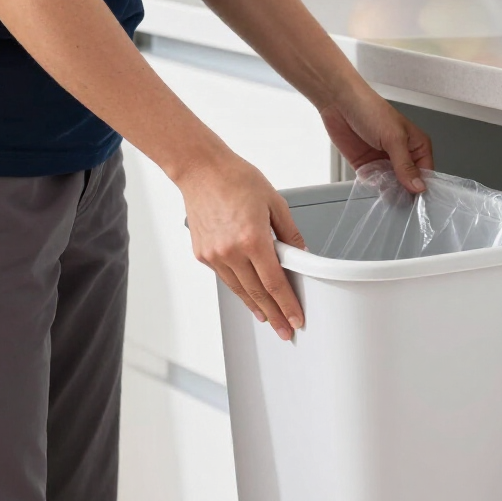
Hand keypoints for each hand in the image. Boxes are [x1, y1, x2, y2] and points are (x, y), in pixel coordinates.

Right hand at [180, 150, 305, 340]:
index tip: (296, 319)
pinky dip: (239, 289)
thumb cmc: (236, 179)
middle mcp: (231, 252)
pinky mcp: (202, 254)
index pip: (275, 283)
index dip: (287, 305)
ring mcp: (214, 255)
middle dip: (275, 315)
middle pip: (258, 293)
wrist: (200, 170)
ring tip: (269, 319)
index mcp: (253, 239)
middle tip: (285, 330)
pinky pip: (226, 278)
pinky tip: (249, 296)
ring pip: (240, 290)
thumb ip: (290, 232)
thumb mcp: (275, 202)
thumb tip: (300, 253)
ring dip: (256, 306)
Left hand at [320, 87, 433, 191]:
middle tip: (402, 203)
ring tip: (388, 197)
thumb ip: (405, 165)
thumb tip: (418, 186)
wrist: (339, 103)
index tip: (418, 201)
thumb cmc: (370, 109)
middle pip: (409, 182)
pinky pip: (374, 183)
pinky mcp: (367, 165)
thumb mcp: (394, 138)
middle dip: (405, 192)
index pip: (426, 173)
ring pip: (392, 185)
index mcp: (416, 145)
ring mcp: (384, 161)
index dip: (422, 187)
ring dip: (389, 192)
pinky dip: (374, 188)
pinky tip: (374, 190)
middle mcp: (402, 154)